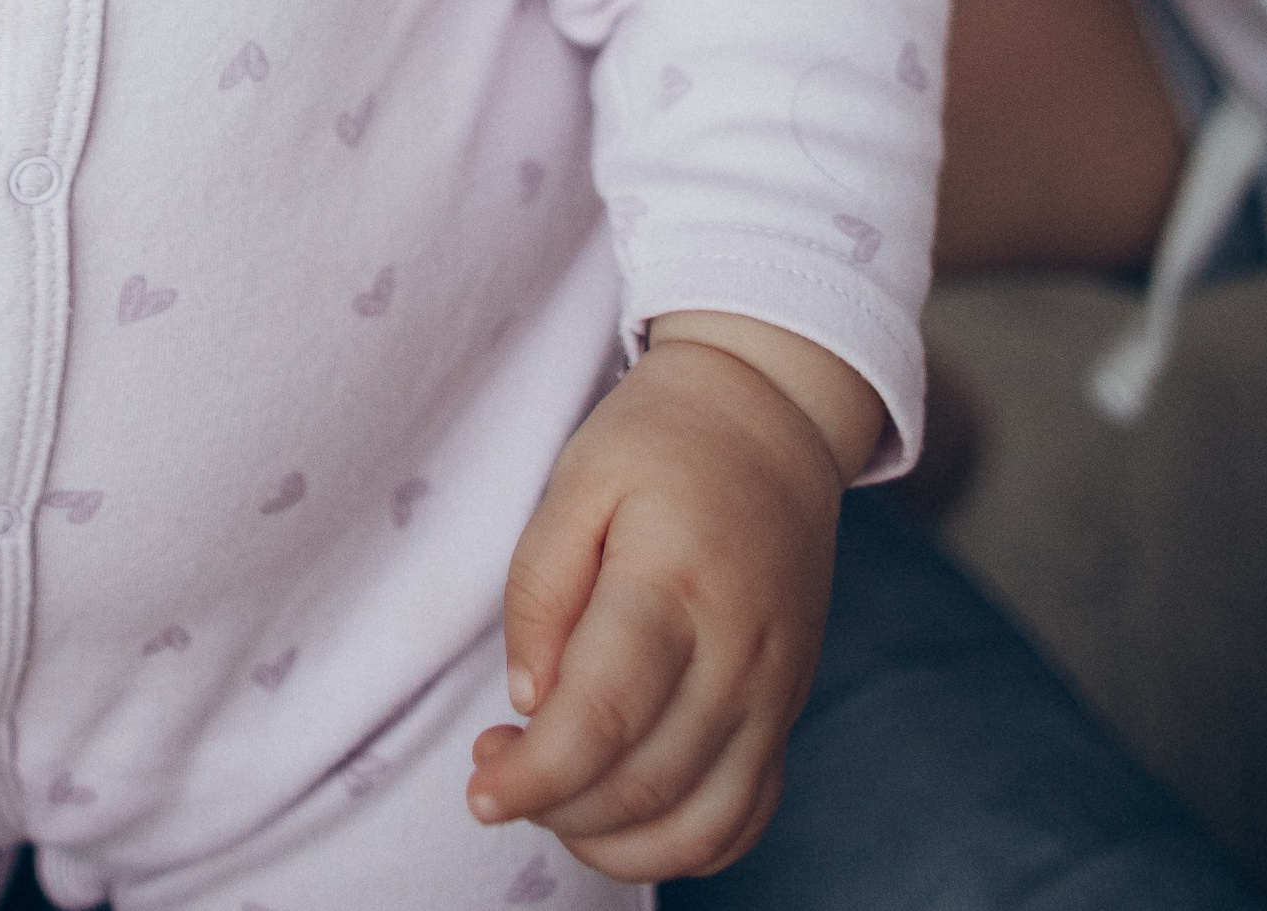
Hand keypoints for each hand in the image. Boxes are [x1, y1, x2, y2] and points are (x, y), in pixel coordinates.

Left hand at [467, 320, 872, 880]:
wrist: (770, 419)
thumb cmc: (660, 441)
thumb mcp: (579, 476)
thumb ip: (541, 586)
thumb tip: (527, 698)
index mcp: (674, 586)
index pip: (604, 717)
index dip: (537, 776)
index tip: (481, 792)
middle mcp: (738, 656)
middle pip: (644, 784)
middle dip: (555, 804)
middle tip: (494, 764)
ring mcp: (773, 695)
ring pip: (699, 825)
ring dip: (610, 842)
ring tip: (548, 794)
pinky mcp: (785, 714)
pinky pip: (743, 819)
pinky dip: (678, 848)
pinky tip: (614, 817)